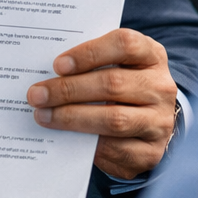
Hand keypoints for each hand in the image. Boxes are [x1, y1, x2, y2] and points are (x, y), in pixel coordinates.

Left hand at [25, 28, 178, 177]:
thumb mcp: (117, 66)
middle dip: (69, 89)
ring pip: (114, 119)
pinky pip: (117, 149)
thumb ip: (92, 65)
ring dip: (72, 118)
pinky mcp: (152, 152)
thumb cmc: (124, 87)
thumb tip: (49, 74)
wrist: (151, 125)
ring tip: (44, 115)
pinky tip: (66, 138)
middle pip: (113, 83)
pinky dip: (88, 145)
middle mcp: (161, 87)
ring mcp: (160, 121)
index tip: (58, 65)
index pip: (125, 44)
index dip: (90, 53)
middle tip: (37, 94)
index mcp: (152, 56)